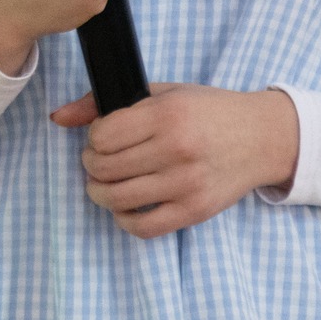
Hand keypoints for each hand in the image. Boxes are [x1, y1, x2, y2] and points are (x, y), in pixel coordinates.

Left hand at [49, 83, 300, 238]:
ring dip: (100, 192)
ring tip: (105, 183)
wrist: (262, 137)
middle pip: (105, 169)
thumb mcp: (163, 92)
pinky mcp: (194, 211)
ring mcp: (185, 184)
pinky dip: (124, 219)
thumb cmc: (210, 111)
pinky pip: (143, 227)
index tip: (101, 137)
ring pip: (117, 199)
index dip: (93, 138)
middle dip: (92, 165)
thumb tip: (57, 118)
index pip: (102, 136)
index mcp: (166, 115)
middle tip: (100, 160)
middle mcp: (175, 150)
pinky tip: (126, 205)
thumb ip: (106, 103)